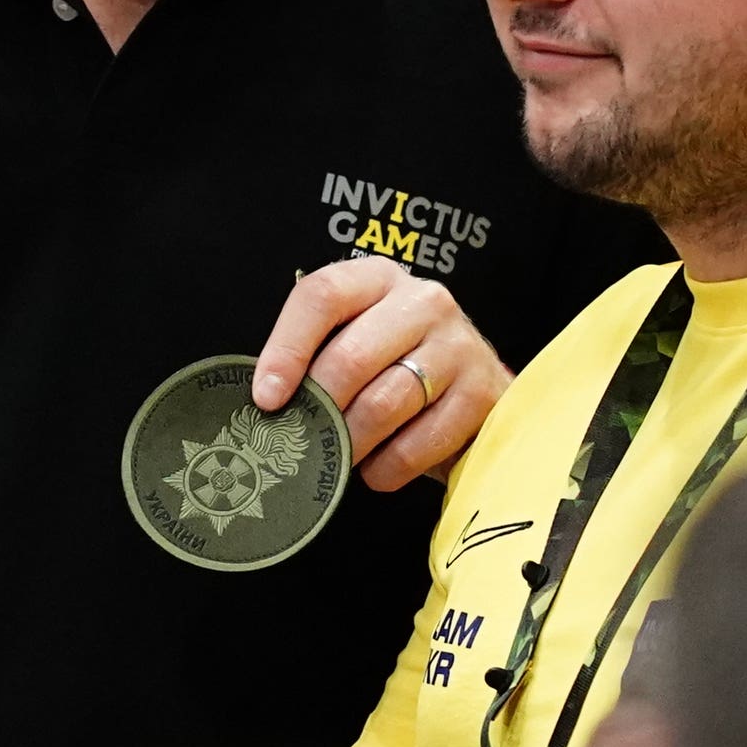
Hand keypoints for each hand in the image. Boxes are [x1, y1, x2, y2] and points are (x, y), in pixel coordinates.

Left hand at [250, 258, 509, 489]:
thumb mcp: (356, 339)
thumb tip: (266, 402)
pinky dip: (386, 467)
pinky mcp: (480, 394)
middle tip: (302, 439)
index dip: (287, 348)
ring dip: (350, 443)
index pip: (322, 295)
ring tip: (339, 456)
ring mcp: (458, 346)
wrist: (475, 392)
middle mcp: (423, 301)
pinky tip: (378, 466)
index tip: (266, 397)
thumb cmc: (396, 367)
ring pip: (382, 404)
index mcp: (379, 279)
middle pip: (351, 357)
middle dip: (319, 408)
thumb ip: (316, 355)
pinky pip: (415, 445)